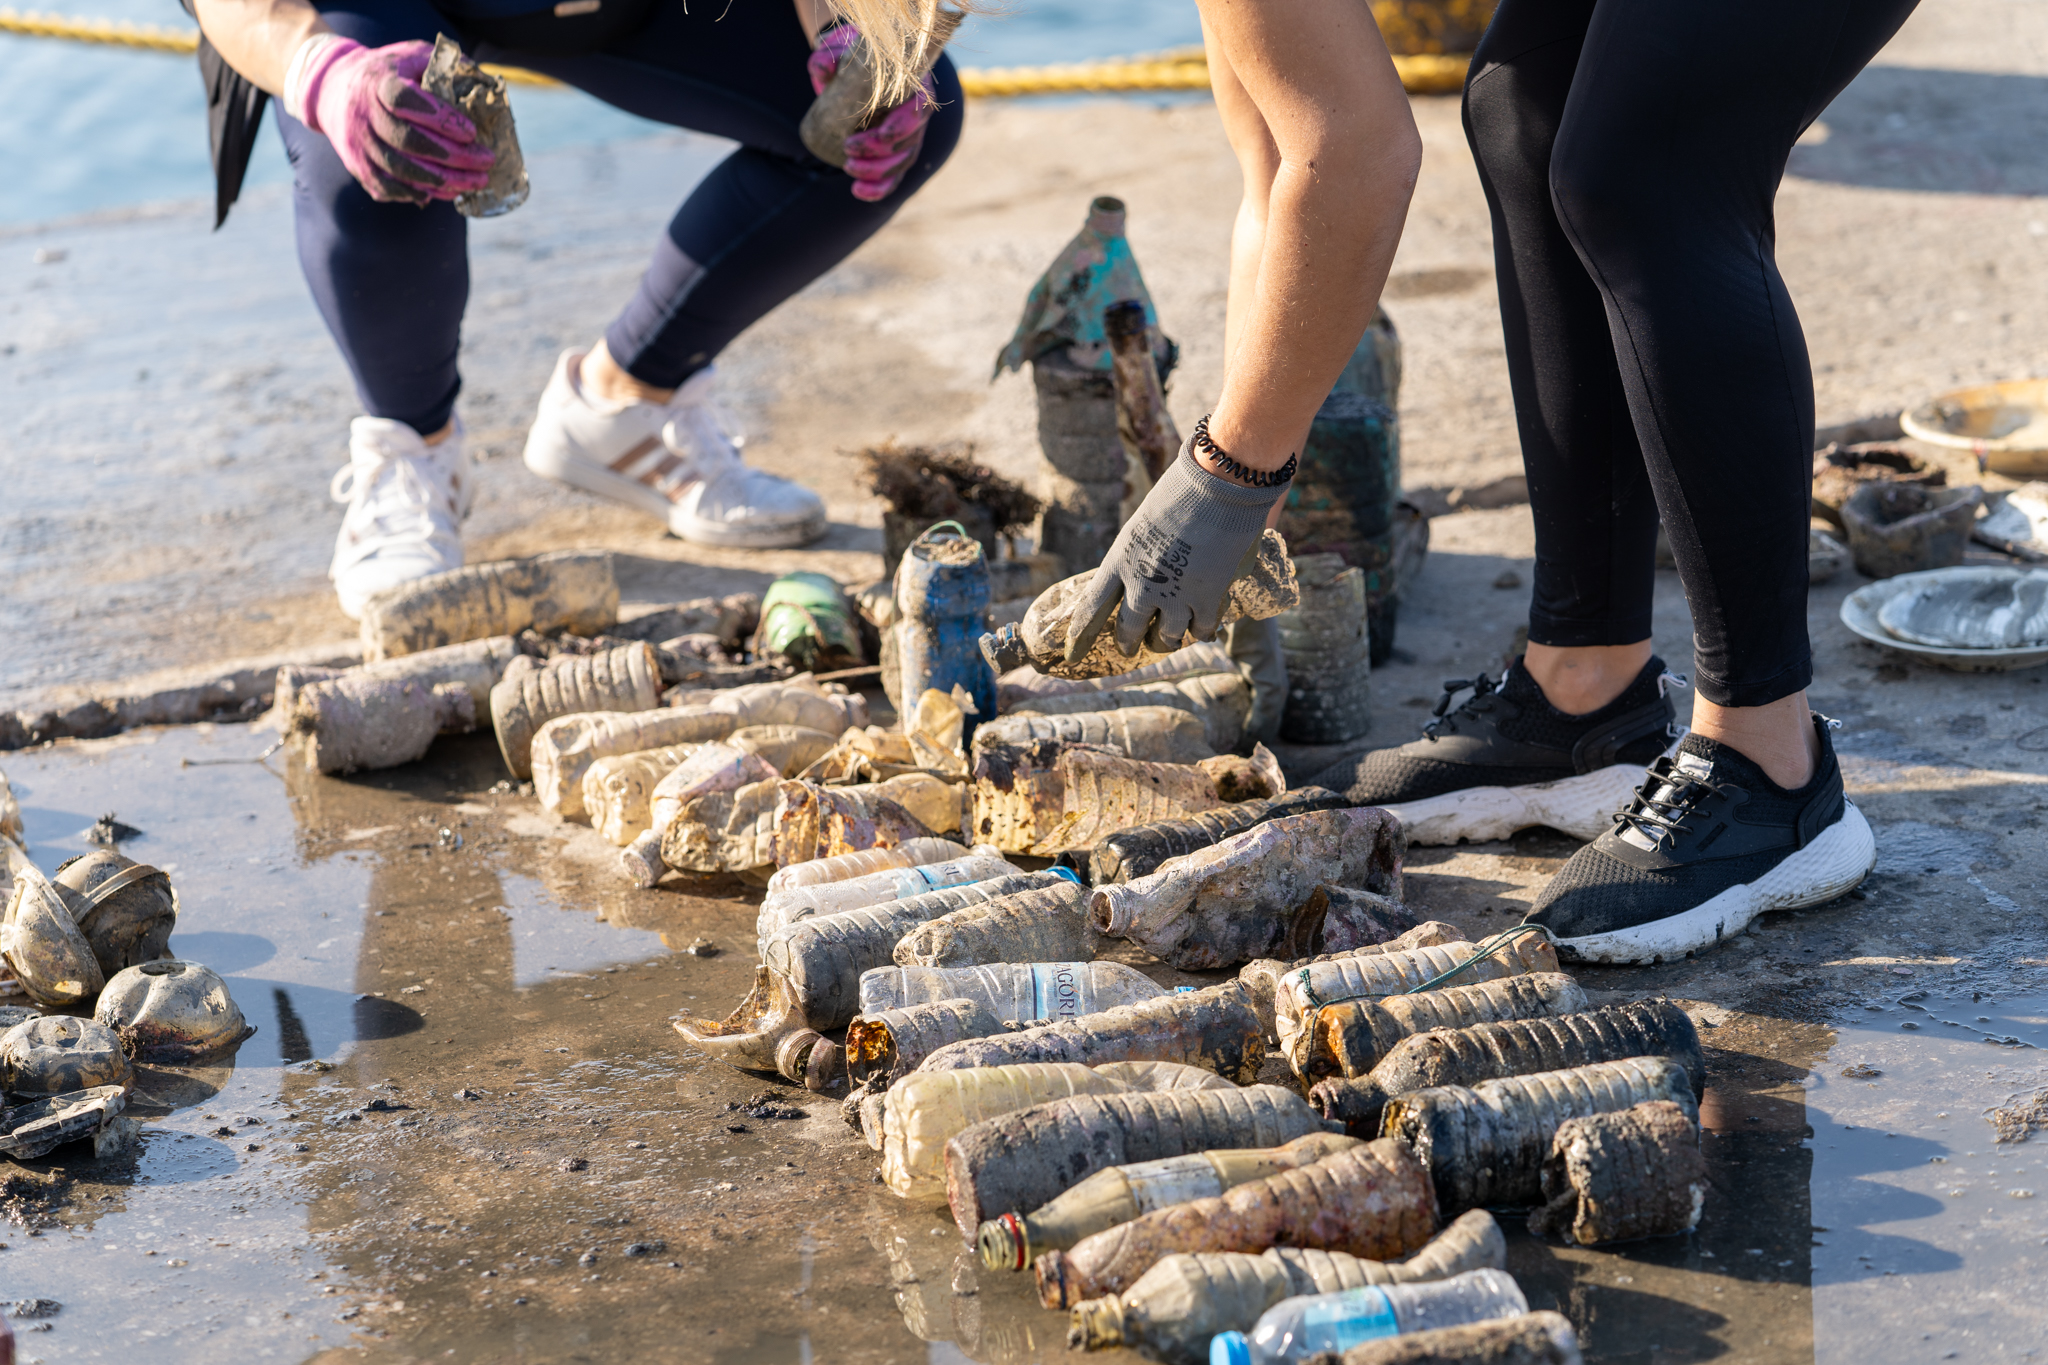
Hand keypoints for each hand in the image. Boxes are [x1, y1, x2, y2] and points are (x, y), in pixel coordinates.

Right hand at [298, 38, 494, 204]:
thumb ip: (445, 66)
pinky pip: (391, 188)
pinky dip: (423, 194)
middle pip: (409, 141)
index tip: (472, 132)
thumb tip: (486, 84)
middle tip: (486, 161)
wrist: (334, 90)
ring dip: (444, 181)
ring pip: (402, 170)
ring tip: (476, 181)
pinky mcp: (358, 167)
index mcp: (377, 82)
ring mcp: (358, 144)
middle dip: (454, 157)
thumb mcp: (411, 56)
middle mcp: (363, 114)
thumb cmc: (386, 73)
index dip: (441, 118)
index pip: (406, 100)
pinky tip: (450, 192)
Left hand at [807, 25, 935, 201]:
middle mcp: (917, 113)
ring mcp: (909, 136)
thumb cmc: (851, 57)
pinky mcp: (894, 154)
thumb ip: (830, 56)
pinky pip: (894, 177)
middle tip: (848, 148)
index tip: (880, 133)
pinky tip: (858, 191)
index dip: (904, 126)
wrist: (851, 68)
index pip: (921, 109)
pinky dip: (878, 189)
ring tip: (849, 167)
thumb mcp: (840, 51)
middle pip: (910, 141)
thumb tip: (819, 68)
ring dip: (878, 172)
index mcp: (913, 84)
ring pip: (902, 162)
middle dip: (881, 152)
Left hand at [1066, 444, 1288, 660]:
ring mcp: (1173, 594)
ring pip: (1166, 638)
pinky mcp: (1206, 598)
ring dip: (1167, 641)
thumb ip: (1139, 556)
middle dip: (1128, 643)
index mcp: (1119, 560)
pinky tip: (1203, 630)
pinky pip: (1200, 630)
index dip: (1080, 635)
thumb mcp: (1143, 524)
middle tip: (1130, 648)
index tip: (1072, 656)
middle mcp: (1141, 583)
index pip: (1091, 607)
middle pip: (1128, 630)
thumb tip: (1142, 580)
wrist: (1217, 485)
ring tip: (1170, 640)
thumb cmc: (1180, 493)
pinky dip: (1201, 631)